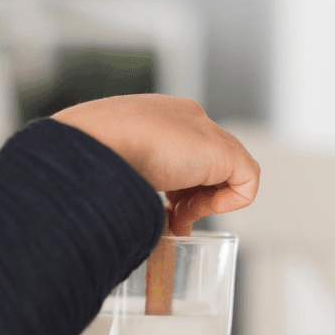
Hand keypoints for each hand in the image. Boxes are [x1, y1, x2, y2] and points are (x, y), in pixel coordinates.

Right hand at [52, 94, 259, 217]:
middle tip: (171, 220)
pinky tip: (195, 211)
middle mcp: (183, 117)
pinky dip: (228, 203)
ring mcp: (204, 131)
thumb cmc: (86, 156)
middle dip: (191, 197)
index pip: (180, 151)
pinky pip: (248, 181)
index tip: (159, 209)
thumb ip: (119, 173)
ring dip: (204, 202)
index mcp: (153, 114)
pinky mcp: (222, 151)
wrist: (94, 143)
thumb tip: (114, 205)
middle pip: (205, 162)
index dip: (175, 187)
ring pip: (227, 171)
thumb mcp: (103, 162)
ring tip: (178, 218)